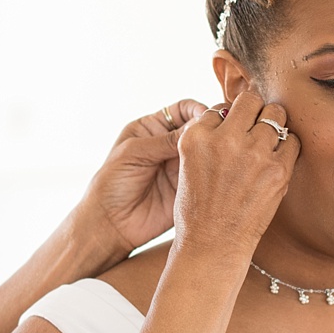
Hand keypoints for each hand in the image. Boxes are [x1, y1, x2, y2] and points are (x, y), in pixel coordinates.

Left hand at [78, 99, 208, 258]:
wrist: (109, 223)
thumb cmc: (112, 183)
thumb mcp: (135, 153)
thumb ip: (166, 140)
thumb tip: (200, 124)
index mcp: (153, 128)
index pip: (183, 110)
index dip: (199, 110)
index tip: (210, 117)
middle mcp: (169, 144)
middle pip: (199, 129)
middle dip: (212, 129)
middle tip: (222, 134)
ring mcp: (180, 166)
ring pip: (206, 152)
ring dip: (216, 151)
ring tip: (224, 152)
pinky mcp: (188, 188)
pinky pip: (207, 176)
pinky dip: (216, 173)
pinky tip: (221, 172)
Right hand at [171, 90, 298, 261]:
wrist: (213, 245)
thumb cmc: (199, 208)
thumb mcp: (188, 165)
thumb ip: (208, 138)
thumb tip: (235, 114)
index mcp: (195, 136)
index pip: (220, 107)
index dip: (228, 120)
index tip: (231, 136)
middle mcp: (223, 139)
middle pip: (250, 100)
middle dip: (254, 111)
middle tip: (255, 129)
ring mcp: (252, 152)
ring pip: (276, 114)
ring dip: (273, 126)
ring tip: (267, 145)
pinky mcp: (277, 169)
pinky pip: (293, 140)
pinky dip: (287, 147)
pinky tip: (277, 161)